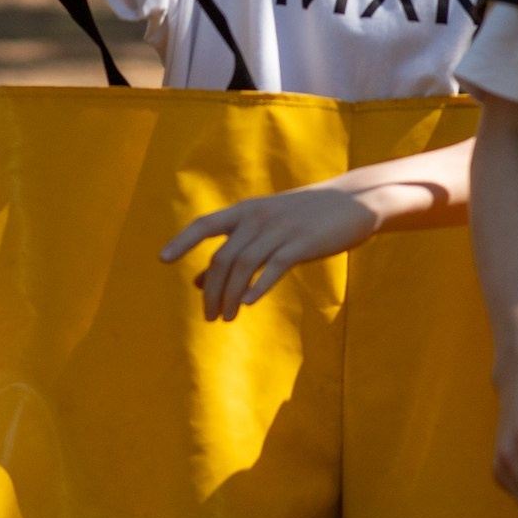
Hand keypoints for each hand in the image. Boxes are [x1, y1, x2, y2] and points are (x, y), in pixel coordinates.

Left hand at [160, 183, 383, 321]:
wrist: (355, 200)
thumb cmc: (306, 217)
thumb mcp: (266, 227)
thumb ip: (235, 250)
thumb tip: (196, 282)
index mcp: (247, 210)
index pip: (205, 224)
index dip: (182, 240)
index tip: (162, 259)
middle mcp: (258, 218)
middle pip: (222, 257)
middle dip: (211, 289)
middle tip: (208, 316)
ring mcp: (280, 230)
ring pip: (244, 265)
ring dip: (230, 295)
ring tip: (226, 317)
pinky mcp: (302, 244)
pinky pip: (274, 267)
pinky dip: (259, 286)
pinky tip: (248, 304)